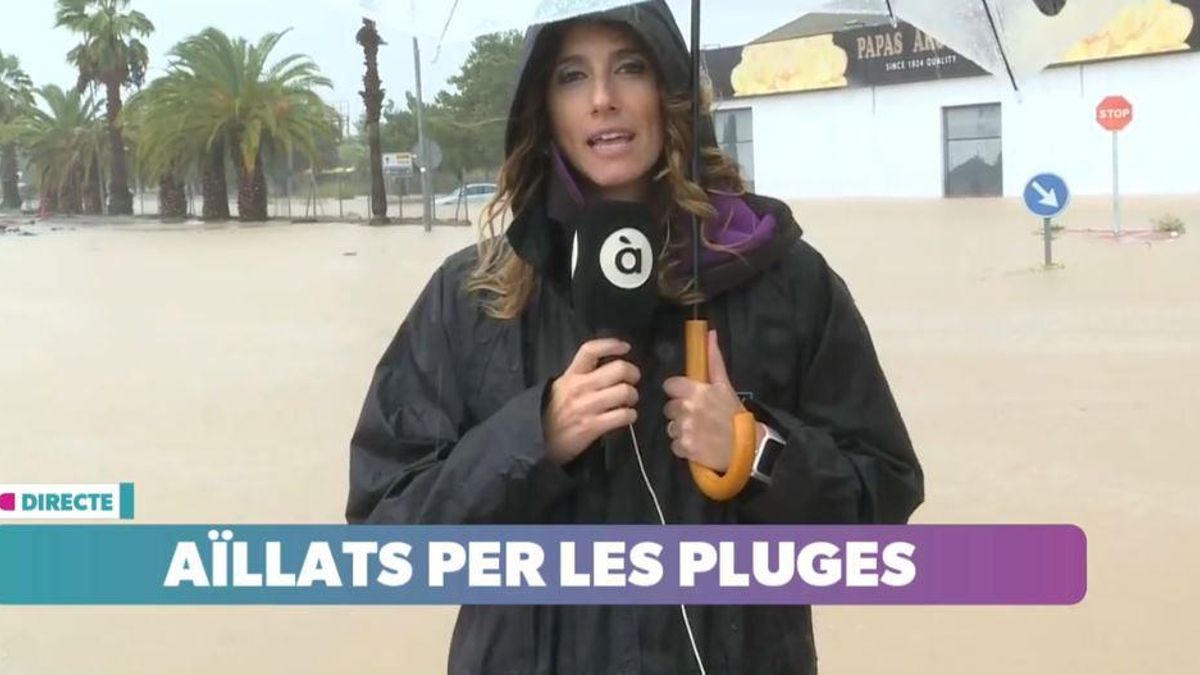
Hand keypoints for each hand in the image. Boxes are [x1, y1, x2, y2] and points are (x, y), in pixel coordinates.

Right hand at [543, 338, 641, 464]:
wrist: (537, 440)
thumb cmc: (553, 412)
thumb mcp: (561, 386)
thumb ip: (581, 374)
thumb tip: (608, 365)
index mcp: (572, 375)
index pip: (591, 350)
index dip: (612, 345)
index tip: (625, 347)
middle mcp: (580, 387)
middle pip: (619, 369)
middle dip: (633, 373)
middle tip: (632, 380)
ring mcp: (587, 407)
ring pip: (625, 392)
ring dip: (633, 396)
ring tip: (628, 401)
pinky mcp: (593, 426)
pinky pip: (623, 415)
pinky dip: (630, 415)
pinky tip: (626, 416)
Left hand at [663, 330, 755, 472]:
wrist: (748, 447)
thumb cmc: (736, 415)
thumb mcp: (725, 386)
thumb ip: (714, 360)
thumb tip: (709, 334)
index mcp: (697, 390)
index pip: (670, 385)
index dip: (678, 391)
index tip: (688, 397)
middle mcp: (688, 408)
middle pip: (669, 407)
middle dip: (680, 412)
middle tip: (698, 417)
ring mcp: (685, 429)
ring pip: (671, 426)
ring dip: (681, 430)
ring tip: (699, 432)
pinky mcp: (685, 448)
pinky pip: (674, 445)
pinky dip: (684, 447)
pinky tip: (697, 445)